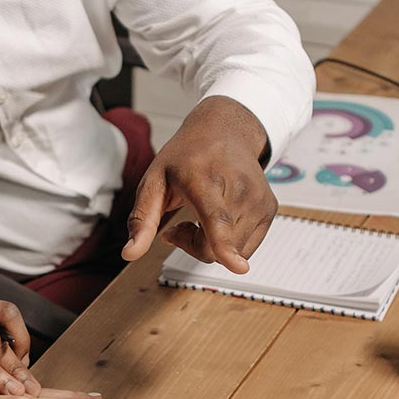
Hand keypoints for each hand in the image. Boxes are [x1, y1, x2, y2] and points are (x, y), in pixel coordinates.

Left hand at [122, 95, 275, 272]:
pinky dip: (229, 244)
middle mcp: (239, 189)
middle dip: (192, 246)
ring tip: (202, 217)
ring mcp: (259, 200)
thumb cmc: (187, 156)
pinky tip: (220, 221)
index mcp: (206, 179)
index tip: (238, 267)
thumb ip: (142, 219)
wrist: (226, 131)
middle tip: (181, 224)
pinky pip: (246, 249)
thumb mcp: (154, 181)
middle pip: (215, 248)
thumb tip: (129, 253)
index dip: (224, 246)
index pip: (217, 219)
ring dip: (212, 246)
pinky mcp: (269, 209)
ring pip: (232, 253)